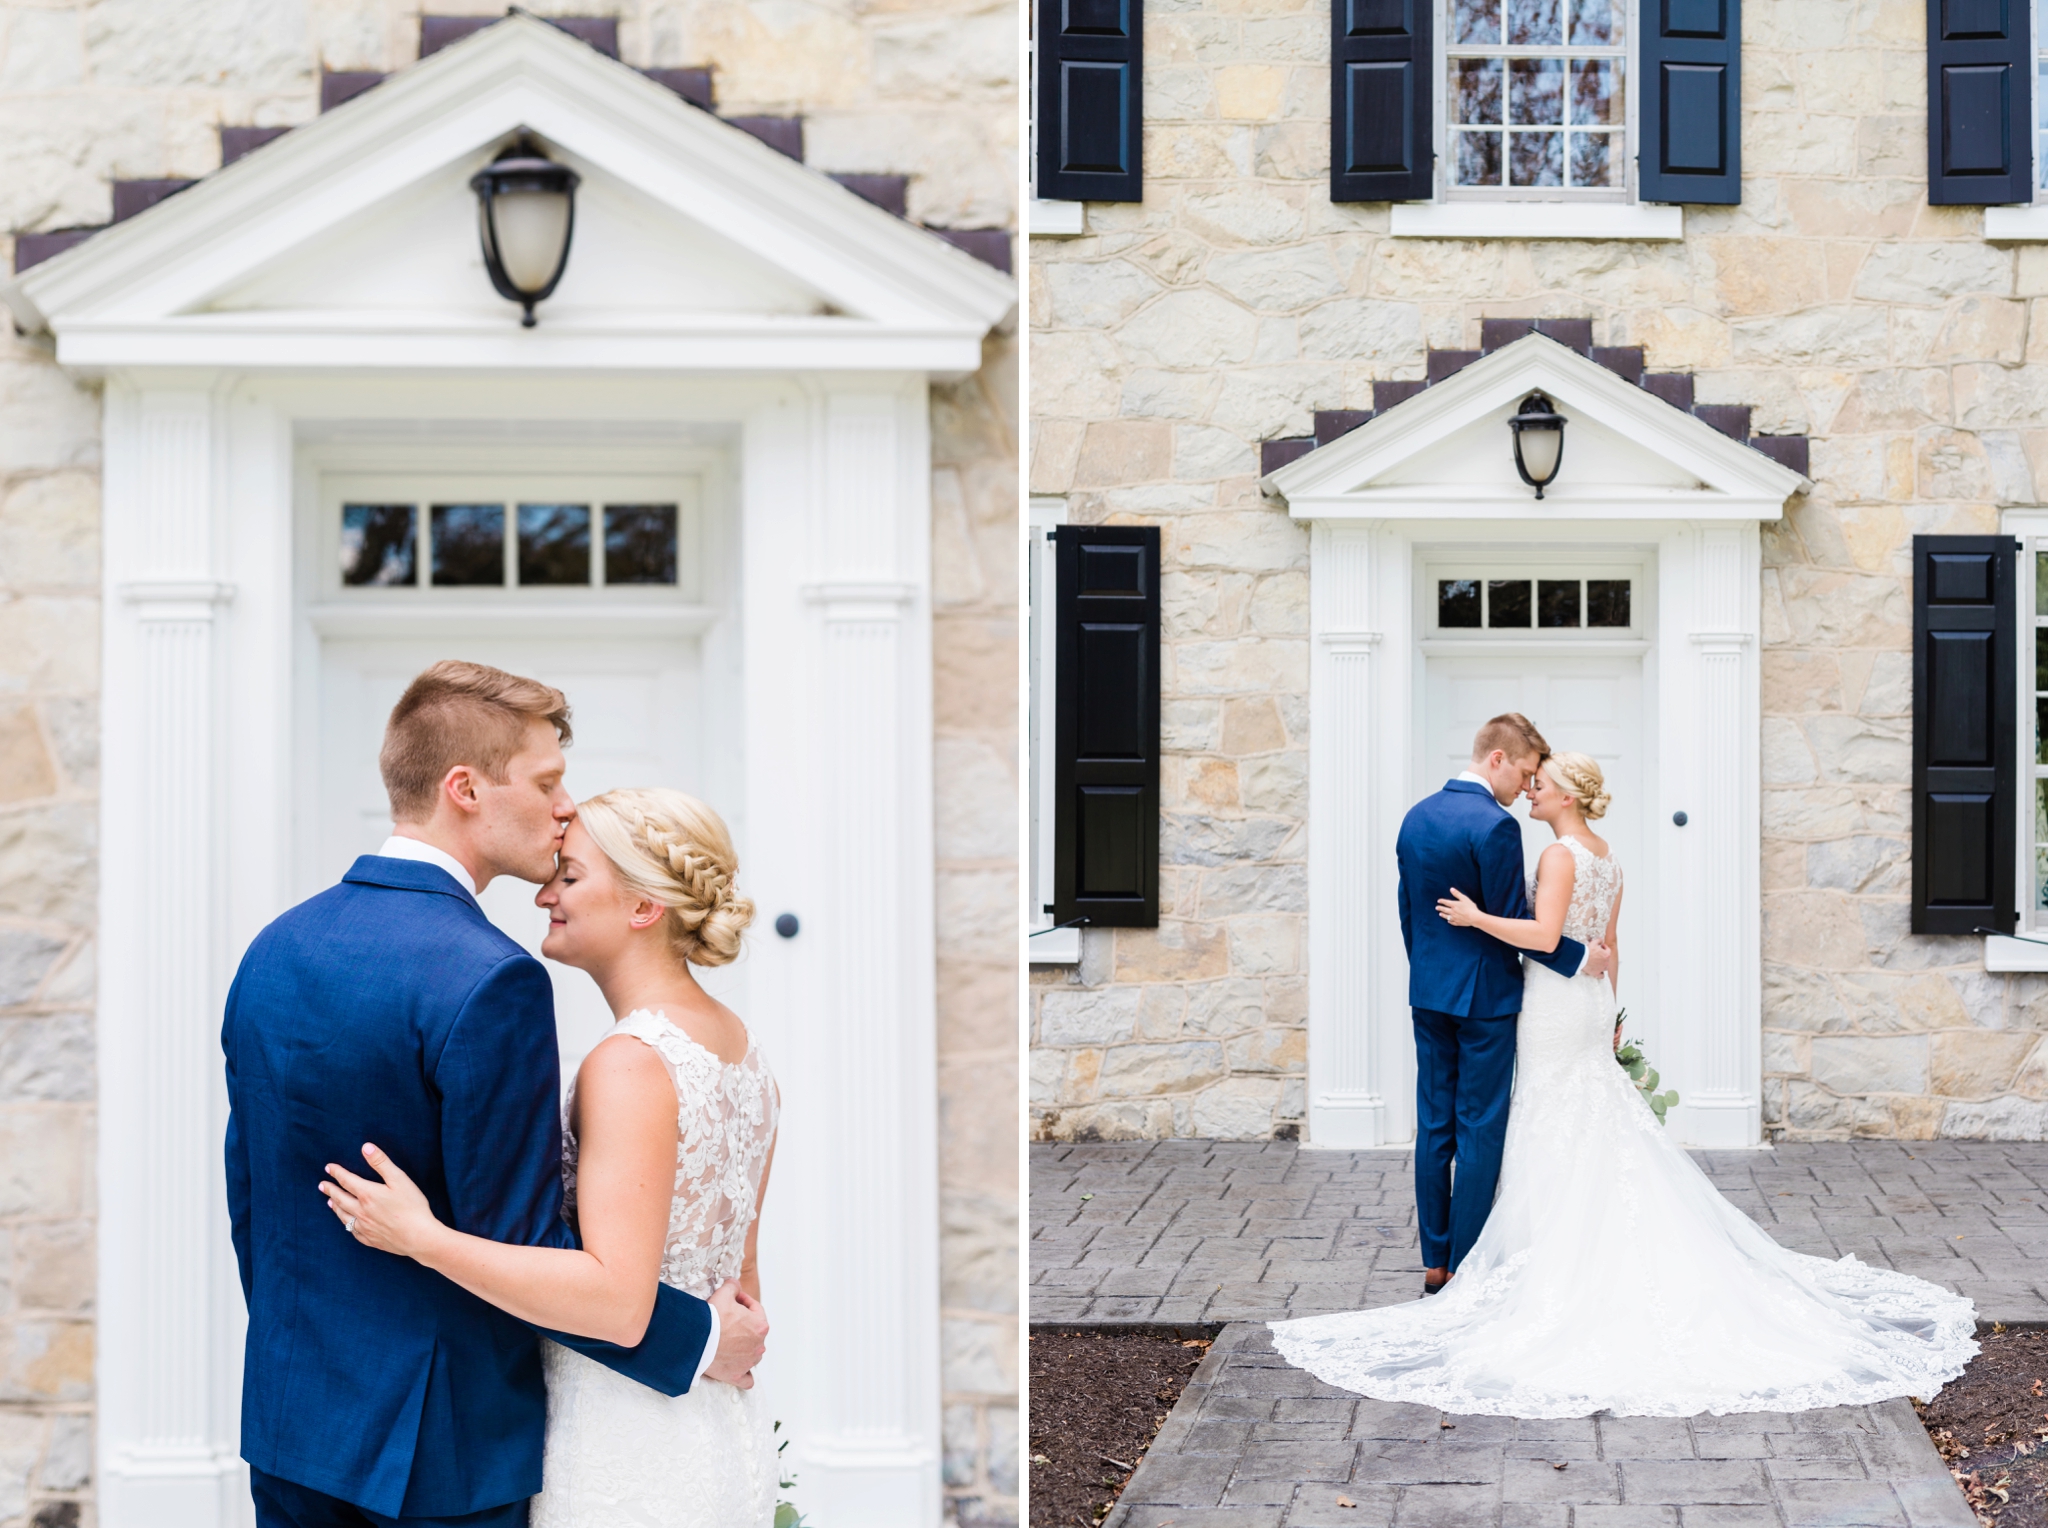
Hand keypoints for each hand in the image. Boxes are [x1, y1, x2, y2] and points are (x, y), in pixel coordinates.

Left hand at [321, 1144, 444, 1260]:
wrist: (418, 1237)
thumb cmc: (412, 1206)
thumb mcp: (399, 1179)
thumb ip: (381, 1163)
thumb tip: (366, 1147)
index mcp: (367, 1194)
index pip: (347, 1180)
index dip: (337, 1172)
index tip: (328, 1167)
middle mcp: (361, 1211)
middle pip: (341, 1198)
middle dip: (330, 1190)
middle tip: (322, 1185)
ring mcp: (364, 1227)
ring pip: (344, 1215)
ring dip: (335, 1207)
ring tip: (330, 1202)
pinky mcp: (370, 1239)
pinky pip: (352, 1231)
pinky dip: (346, 1224)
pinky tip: (347, 1223)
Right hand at [702, 1278, 767, 1388]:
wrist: (697, 1341)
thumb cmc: (712, 1319)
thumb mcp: (724, 1294)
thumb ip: (733, 1286)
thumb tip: (735, 1284)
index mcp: (760, 1326)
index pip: (756, 1310)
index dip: (744, 1302)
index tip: (734, 1299)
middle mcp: (759, 1346)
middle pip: (755, 1332)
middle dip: (744, 1324)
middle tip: (728, 1318)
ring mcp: (748, 1362)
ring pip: (753, 1354)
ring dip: (745, 1348)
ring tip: (730, 1341)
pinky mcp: (736, 1375)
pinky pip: (746, 1379)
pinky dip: (744, 1374)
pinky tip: (740, 1369)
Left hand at [1436, 886, 1480, 926]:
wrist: (1474, 917)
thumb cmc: (1470, 907)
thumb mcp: (1464, 898)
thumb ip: (1457, 894)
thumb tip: (1451, 889)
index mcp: (1454, 905)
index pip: (1446, 902)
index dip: (1441, 901)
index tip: (1438, 901)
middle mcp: (1452, 911)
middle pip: (1444, 909)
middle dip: (1440, 908)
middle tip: (1436, 908)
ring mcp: (1455, 918)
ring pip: (1447, 916)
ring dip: (1443, 915)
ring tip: (1440, 914)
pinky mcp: (1458, 923)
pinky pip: (1452, 922)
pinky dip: (1449, 921)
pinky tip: (1448, 921)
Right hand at [1582, 941, 1612, 979]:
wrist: (1582, 958)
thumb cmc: (1588, 951)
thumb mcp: (1593, 942)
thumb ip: (1599, 940)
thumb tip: (1601, 940)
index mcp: (1606, 955)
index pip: (1608, 950)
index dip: (1605, 947)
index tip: (1601, 946)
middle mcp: (1606, 962)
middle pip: (1607, 959)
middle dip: (1603, 956)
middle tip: (1598, 954)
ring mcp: (1602, 968)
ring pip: (1606, 968)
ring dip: (1603, 965)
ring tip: (1598, 963)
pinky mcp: (1597, 973)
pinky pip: (1602, 975)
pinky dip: (1601, 974)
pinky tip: (1598, 972)